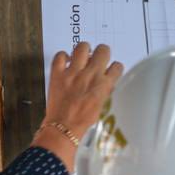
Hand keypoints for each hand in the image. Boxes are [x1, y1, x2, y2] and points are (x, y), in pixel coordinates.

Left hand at [34, 42, 123, 170]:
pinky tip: (65, 61)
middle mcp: (91, 75)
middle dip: (102, 52)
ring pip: (82, 47)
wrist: (64, 127)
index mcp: (104, 84)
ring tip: (82, 54)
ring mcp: (73, 72)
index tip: (111, 69)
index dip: (114, 67)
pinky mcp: (58, 73)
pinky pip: (60, 55)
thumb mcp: (102, 105)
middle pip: (103, 50)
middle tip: (98, 57)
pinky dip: (63, 56)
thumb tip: (106, 82)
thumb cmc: (84, 120)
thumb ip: (105, 90)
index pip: (117, 66)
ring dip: (84, 49)